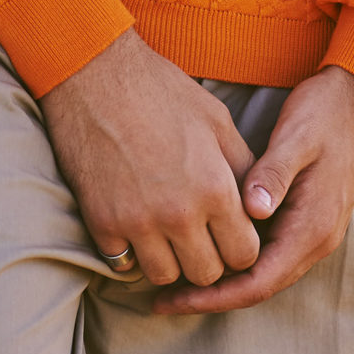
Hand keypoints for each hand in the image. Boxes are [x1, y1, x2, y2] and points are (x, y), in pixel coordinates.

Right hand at [39, 28, 260, 288]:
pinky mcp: (102, 224)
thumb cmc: (161, 91)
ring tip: (168, 233)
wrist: (96, 76)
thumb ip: (241, 167)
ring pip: (164, 277)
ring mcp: (137, 224)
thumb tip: (257, 204)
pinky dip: (131, 253)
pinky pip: (123, 265)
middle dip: (208, 258)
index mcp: (215, 187)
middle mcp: (179, 214)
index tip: (229, 232)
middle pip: (206, 274)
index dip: (241, 246)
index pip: (244, 254)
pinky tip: (136, 227)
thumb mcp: (216, 120)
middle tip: (199, 234)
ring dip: (170, 260)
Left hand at [154, 64, 353, 314]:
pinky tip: (209, 244)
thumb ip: (274, 174)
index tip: (174, 300)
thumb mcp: (298, 136)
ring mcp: (311, 229)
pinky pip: (268, 250)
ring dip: (223, 279)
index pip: (259, 283)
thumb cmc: (328, 112)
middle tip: (163, 298)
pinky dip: (237, 257)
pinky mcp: (304, 216)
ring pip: (263, 271)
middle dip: (211, 297)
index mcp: (313, 227)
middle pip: (258, 286)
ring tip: (177, 279)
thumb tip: (251, 211)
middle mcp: (315, 239)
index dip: (214, 297)